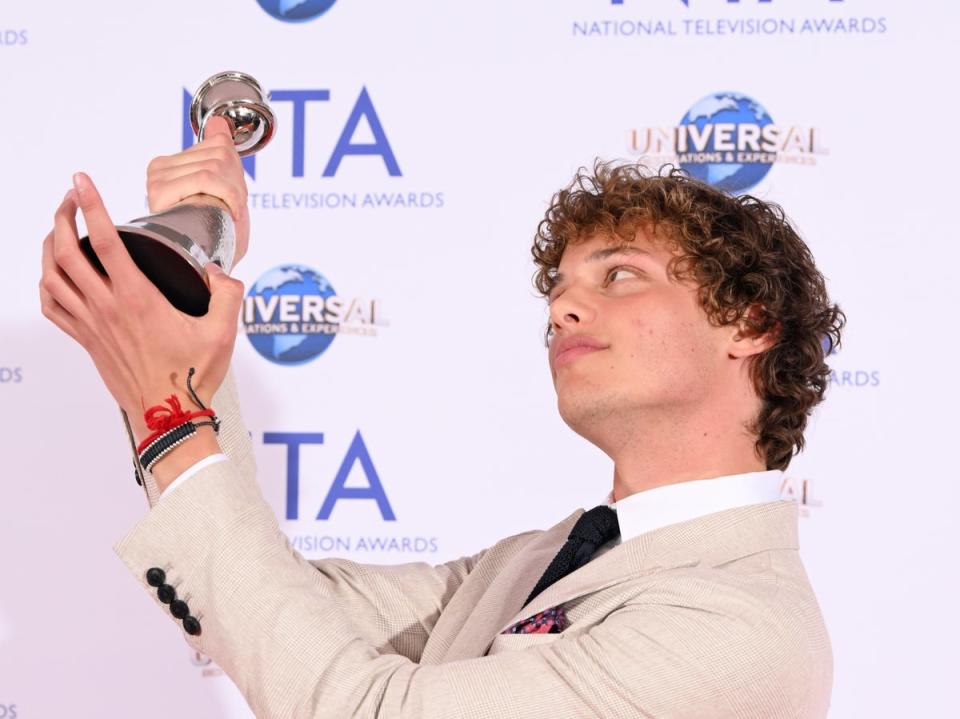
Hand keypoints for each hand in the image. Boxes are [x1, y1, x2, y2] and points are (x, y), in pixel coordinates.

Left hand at [38, 173, 244, 445]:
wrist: (168, 417)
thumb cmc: (193, 377)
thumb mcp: (224, 332)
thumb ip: (228, 293)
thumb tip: (220, 271)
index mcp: (138, 298)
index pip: (104, 240)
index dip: (91, 204)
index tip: (81, 180)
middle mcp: (107, 308)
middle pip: (65, 251)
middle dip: (62, 216)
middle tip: (71, 198)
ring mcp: (92, 326)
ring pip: (51, 276)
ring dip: (48, 246)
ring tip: (59, 228)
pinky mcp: (87, 342)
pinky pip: (52, 307)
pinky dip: (46, 284)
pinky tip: (53, 275)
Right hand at [145, 116, 249, 267]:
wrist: (212, 267)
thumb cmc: (219, 232)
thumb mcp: (227, 186)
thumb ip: (221, 150)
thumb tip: (218, 121)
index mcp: (171, 165)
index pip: (217, 144)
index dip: (235, 171)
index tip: (231, 196)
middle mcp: (159, 169)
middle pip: (218, 155)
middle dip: (236, 183)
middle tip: (230, 208)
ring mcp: (157, 179)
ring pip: (214, 166)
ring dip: (233, 192)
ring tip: (226, 212)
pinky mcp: (160, 190)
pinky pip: (205, 177)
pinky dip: (227, 195)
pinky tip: (227, 212)